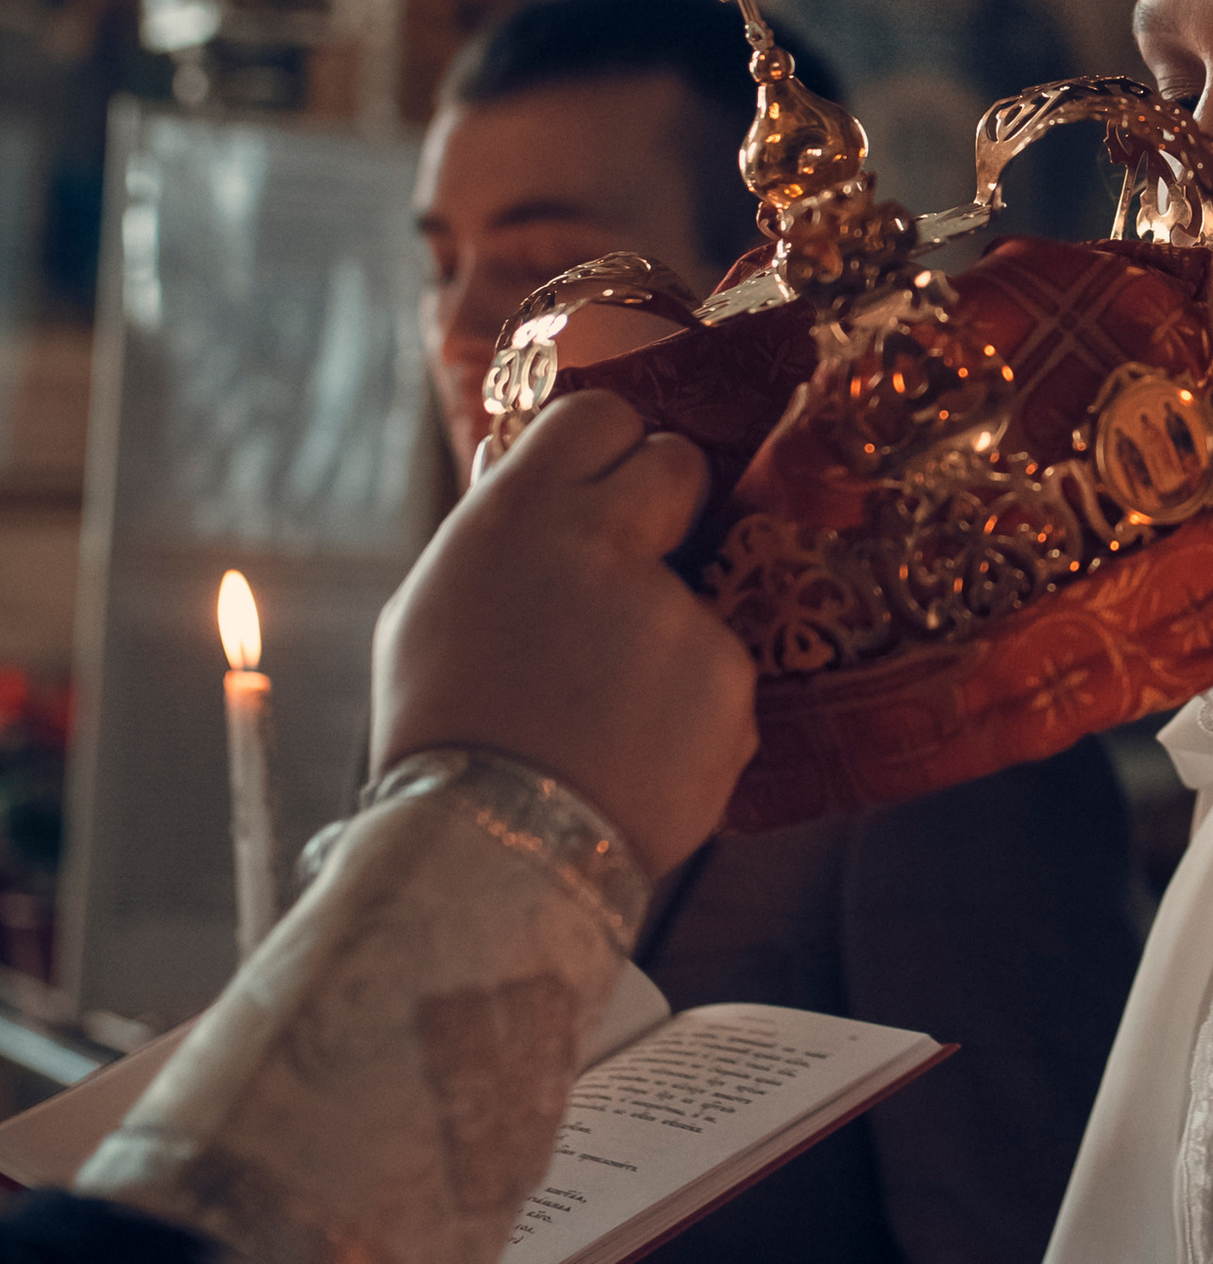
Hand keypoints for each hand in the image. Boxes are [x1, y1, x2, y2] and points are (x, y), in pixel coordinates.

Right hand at [372, 394, 756, 880]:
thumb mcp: (431, 605)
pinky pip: (715, 674)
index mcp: (522, 514)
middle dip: (664, 498)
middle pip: (677, 463)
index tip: (603, 481)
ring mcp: (680, 613)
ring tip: (603, 710)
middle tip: (636, 554)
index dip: (605, 447)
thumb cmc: (445, 728)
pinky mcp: (731, 681)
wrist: (496, 849)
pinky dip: (687, 707)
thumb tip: (518, 462)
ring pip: (693, 590)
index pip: (599, 414)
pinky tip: (635, 750)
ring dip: (663, 632)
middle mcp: (610, 546)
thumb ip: (492, 528)